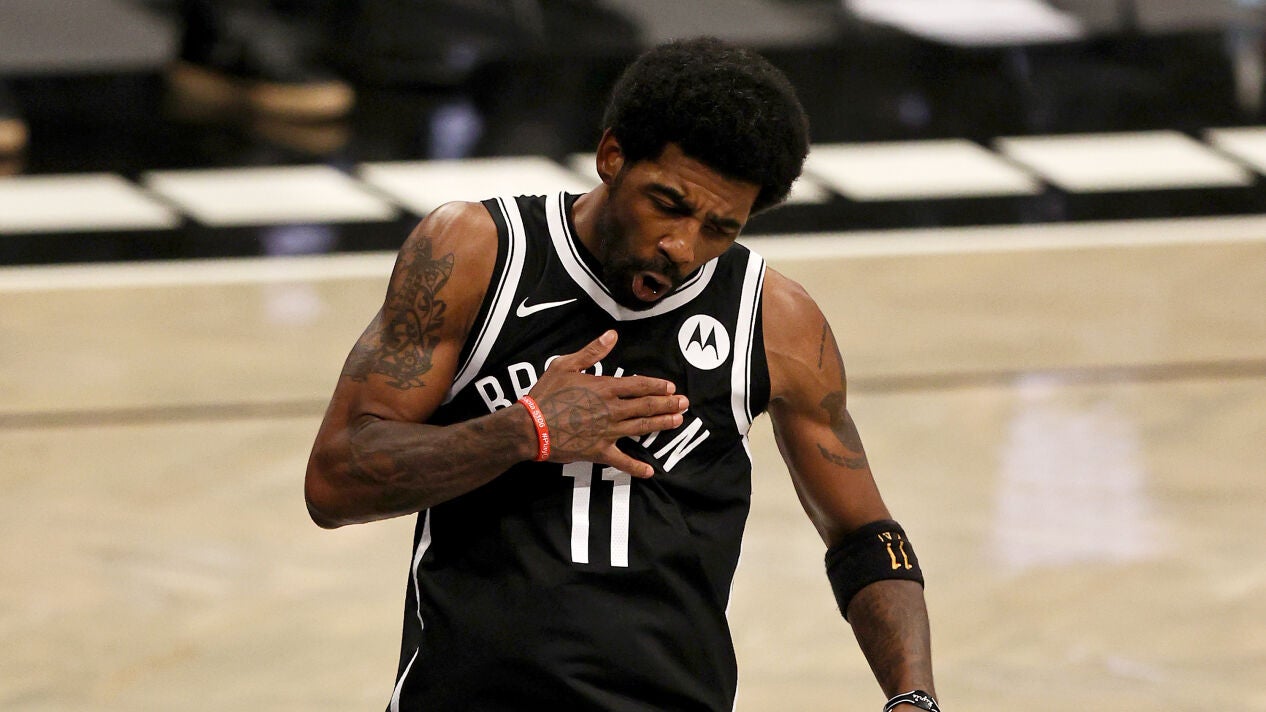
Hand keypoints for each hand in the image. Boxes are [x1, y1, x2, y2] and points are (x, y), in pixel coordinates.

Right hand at [528, 330, 687, 477]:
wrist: (531, 427)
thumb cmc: (546, 394)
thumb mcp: (566, 365)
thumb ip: (592, 351)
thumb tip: (612, 335)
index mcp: (605, 388)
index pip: (639, 385)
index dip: (657, 386)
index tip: (671, 387)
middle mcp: (611, 409)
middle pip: (646, 406)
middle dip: (668, 404)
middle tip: (684, 404)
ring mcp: (608, 432)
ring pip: (641, 428)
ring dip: (662, 425)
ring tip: (677, 421)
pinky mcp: (599, 451)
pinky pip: (622, 461)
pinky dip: (636, 467)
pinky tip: (650, 471)